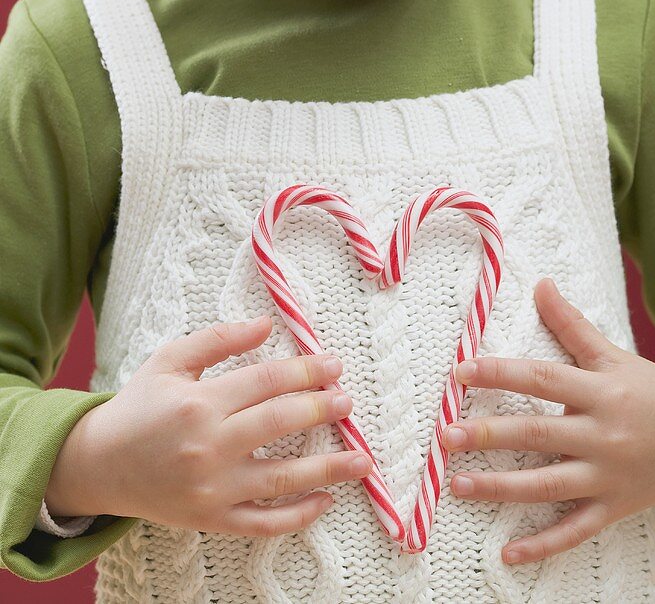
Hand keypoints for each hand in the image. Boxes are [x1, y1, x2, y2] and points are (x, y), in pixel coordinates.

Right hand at [46, 316, 371, 535]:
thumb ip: (219, 340)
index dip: (306, 370)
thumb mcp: (171, 360)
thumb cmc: (140, 405)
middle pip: (280, 423)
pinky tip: (326, 501)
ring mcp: (212, 488)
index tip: (334, 363)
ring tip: (362, 458)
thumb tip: (266, 324)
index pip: (267, 381)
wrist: (100, 464)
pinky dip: (298, 517)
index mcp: (200, 402)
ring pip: (281, 479)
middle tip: (349, 400)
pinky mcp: (211, 520)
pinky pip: (262, 524)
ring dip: (328, 468)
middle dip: (322, 408)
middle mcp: (208, 446)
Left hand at [441, 277, 654, 565]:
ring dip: (500, 488)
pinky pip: (575, 530)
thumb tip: (540, 284)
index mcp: (600, 391)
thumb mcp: (612, 354)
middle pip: (538, 433)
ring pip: (548, 485)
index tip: (460, 372)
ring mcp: (608, 475)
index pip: (541, 379)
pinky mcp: (614, 508)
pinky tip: (508, 553)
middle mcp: (603, 434)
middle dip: (488, 435)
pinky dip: (542, 545)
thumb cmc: (650, 390)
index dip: (499, 373)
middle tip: (446, 435)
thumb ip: (571, 324)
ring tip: (458, 485)